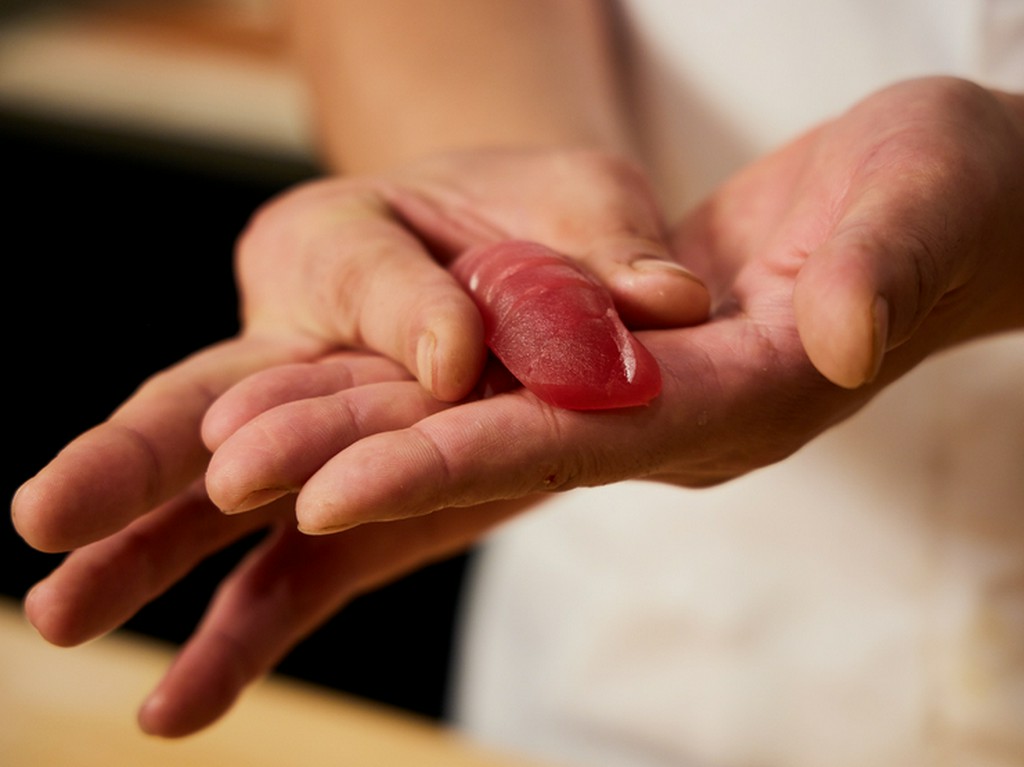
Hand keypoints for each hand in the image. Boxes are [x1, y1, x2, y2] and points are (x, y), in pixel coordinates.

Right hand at [11, 147, 707, 734]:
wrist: (536, 261)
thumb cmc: (550, 218)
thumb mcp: (584, 202)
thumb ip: (610, 248)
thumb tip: (674, 302)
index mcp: (358, 228)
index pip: (365, 273)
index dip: (407, 319)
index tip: (460, 361)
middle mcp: (309, 334)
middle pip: (223, 387)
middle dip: (145, 451)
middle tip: (51, 511)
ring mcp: (323, 428)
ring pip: (227, 491)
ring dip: (150, 556)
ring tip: (58, 617)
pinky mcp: (355, 503)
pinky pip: (293, 567)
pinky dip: (242, 629)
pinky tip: (176, 704)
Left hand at [205, 77, 1023, 532]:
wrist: (934, 204)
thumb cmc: (948, 193)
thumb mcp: (927, 206)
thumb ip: (880, 273)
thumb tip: (832, 332)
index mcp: (746, 396)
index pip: (578, 439)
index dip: (454, 458)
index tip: (328, 492)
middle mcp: (679, 418)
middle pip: (501, 450)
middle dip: (368, 464)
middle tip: (228, 481)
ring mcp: (647, 397)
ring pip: (482, 424)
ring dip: (363, 439)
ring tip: (230, 460)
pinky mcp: (622, 362)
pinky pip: (498, 389)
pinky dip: (410, 400)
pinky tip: (327, 409)